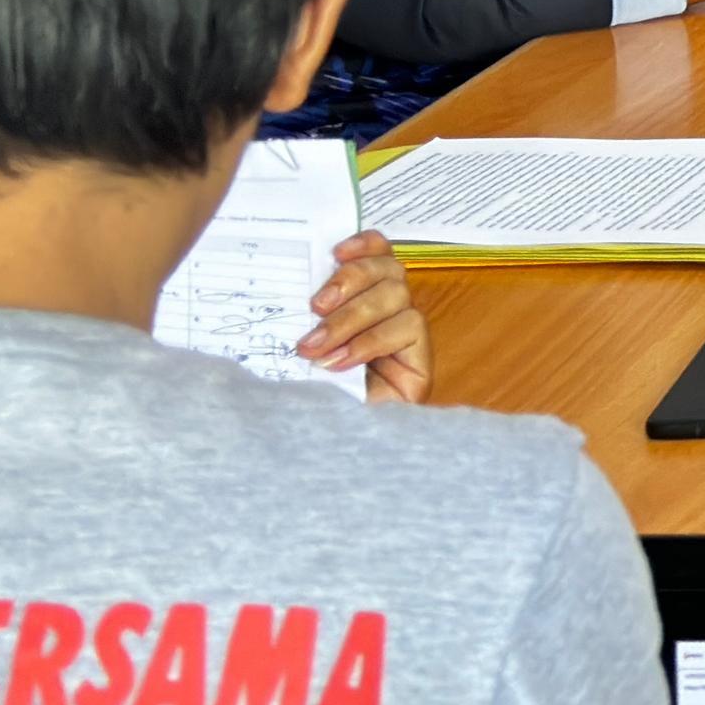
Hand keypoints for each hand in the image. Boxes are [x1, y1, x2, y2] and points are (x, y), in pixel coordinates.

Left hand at [298, 232, 431, 402]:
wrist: (325, 459)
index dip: (365, 245)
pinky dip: (369, 341)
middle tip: (314, 306)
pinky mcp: (419, 364)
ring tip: (315, 346)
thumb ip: (301, 321)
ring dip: (351, 317)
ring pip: (397, 295)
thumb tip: (284, 287)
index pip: (378, 256)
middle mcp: (387, 317)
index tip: (335, 250)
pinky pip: (408, 328)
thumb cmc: (302, 405)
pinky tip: (339, 363)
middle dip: (351, 279)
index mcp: (359, 305)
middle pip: (389, 269)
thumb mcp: (292, 352)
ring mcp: (406, 341)